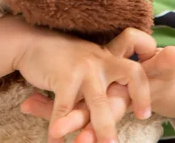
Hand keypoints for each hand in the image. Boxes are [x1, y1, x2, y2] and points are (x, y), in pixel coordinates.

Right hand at [14, 27, 154, 142]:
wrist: (31, 40)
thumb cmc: (60, 55)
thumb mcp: (86, 61)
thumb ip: (99, 79)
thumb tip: (118, 100)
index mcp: (108, 60)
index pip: (135, 72)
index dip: (143, 92)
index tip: (144, 114)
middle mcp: (100, 63)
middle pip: (123, 87)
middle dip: (132, 107)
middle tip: (121, 139)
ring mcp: (84, 69)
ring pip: (98, 103)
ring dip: (103, 128)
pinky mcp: (64, 77)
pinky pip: (65, 110)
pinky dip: (60, 130)